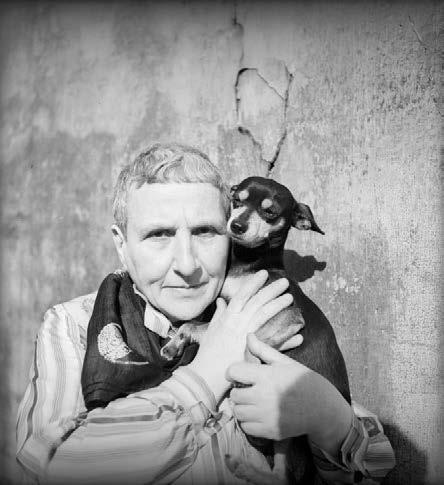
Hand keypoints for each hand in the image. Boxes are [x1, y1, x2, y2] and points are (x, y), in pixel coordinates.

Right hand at [187, 270, 292, 401]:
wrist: (207, 376)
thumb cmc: (207, 353)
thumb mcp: (211, 330)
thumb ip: (219, 314)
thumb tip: (221, 301)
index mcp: (228, 317)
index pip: (242, 295)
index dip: (253, 283)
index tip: (264, 273)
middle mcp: (238, 324)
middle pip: (258, 302)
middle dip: (271, 290)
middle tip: (284, 282)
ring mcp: (246, 337)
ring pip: (265, 316)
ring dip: (278, 305)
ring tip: (290, 298)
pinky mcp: (253, 353)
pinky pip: (273, 344)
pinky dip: (287, 340)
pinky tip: (298, 335)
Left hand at [227, 334, 352, 454]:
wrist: (323, 408)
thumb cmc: (303, 381)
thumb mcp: (285, 362)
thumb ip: (263, 350)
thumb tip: (248, 336)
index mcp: (266, 375)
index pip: (234, 371)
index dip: (234, 372)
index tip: (239, 374)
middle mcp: (263, 396)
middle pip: (234, 394)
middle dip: (239, 390)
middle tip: (249, 389)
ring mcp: (266, 415)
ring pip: (238, 412)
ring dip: (242, 406)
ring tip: (252, 402)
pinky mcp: (270, 431)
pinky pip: (246, 427)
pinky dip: (249, 422)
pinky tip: (258, 415)